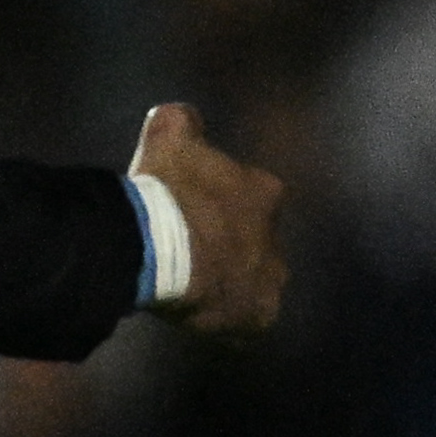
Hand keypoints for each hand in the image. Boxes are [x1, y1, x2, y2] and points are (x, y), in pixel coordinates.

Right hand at [133, 99, 286, 332]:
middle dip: (231, 246)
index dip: (220, 203)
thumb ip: (180, 122)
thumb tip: (178, 114)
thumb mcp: (169, 138)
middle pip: (256, 241)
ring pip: (255, 282)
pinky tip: (202, 316)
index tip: (193, 210)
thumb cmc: (168, 192)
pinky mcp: (255, 316)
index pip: (251, 195)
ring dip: (232, 283)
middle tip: (192, 251)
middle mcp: (277, 238)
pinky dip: (229, 321)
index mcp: (264, 193)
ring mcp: (268, 281)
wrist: (158, 248)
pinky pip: (246, 322)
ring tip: (195, 288)